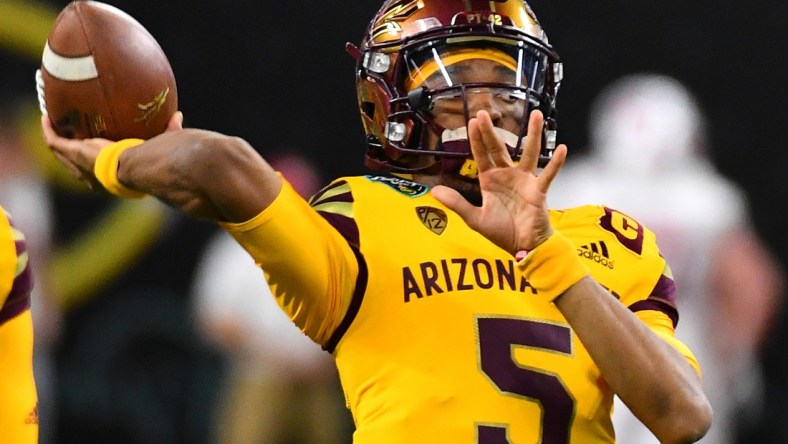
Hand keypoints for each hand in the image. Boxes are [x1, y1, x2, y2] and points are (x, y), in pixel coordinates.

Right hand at [40, 111, 183, 189]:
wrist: (134, 168)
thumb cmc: (149, 163)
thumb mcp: (159, 145)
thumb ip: (168, 131)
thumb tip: (179, 116)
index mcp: (110, 177)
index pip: (98, 172)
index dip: (93, 163)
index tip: (95, 150)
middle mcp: (91, 174)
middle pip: (75, 163)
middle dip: (69, 149)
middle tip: (67, 133)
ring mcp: (79, 164)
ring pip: (61, 152)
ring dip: (56, 136)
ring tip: (51, 121)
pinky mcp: (72, 153)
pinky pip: (54, 140)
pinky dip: (49, 129)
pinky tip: (46, 116)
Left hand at [431, 110, 566, 254]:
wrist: (523, 247)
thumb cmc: (501, 232)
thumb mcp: (475, 218)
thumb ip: (457, 204)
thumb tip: (434, 192)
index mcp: (490, 181)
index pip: (482, 155)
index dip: (477, 139)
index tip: (473, 121)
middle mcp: (507, 175)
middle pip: (499, 148)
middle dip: (492, 131)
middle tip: (485, 112)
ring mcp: (525, 180)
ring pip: (529, 153)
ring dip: (533, 134)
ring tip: (537, 114)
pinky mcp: (538, 190)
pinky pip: (548, 174)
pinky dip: (555, 163)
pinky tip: (561, 148)